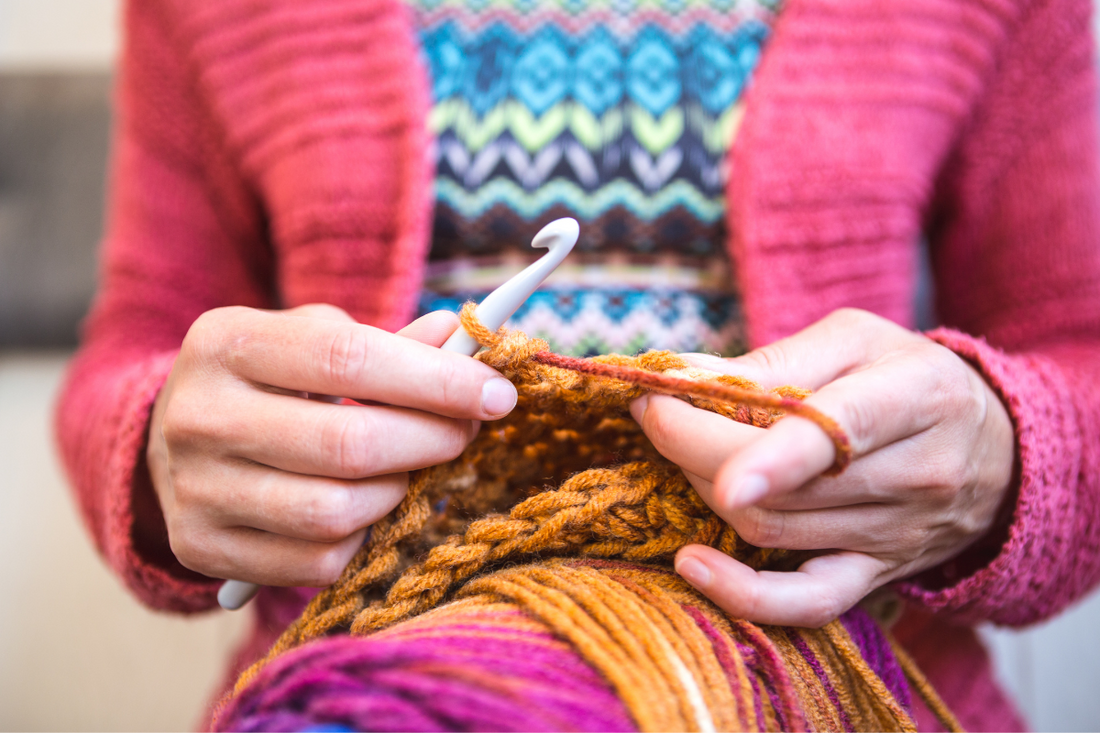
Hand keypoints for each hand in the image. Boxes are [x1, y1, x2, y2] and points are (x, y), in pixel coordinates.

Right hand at [147, 304, 517, 586]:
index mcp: (227, 344)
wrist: (171, 437)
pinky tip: (366, 507)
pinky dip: (363, 538)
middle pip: (349, 443)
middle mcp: (200, 417)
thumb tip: (459, 336)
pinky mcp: (203, 547)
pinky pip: (316, 561)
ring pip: (335, 512)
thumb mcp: (312, 339)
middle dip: (431, 438)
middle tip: (466, 431)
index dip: (435, 380)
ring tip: (409, 467)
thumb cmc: (268, 380)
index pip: (348, 360)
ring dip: (398, 493)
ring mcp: (196, 490)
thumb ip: (388, 343)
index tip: (496, 393)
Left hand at [630, 308, 1014, 626]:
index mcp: (916, 398)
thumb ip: (773, 358)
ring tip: (679, 450)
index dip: (756, 444)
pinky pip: (806, 603)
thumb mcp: (857, 340)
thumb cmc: (911, 380)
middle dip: (692, 447)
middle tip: (652, 409)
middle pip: (783, 487)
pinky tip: (691, 562)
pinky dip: (743, 594)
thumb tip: (680, 374)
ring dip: (704, 490)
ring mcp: (896, 536)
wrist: (999, 454)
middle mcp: (915, 475)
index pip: (835, 431)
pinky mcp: (876, 577)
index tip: (667, 418)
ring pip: (774, 531)